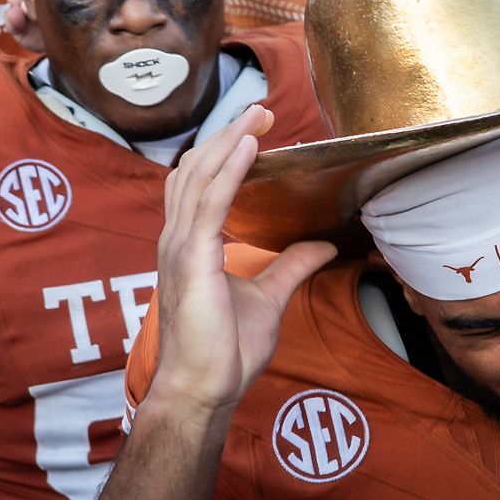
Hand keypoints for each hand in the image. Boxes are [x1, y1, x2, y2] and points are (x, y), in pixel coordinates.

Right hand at [151, 105, 336, 413]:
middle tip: (261, 111)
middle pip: (199, 169)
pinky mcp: (192, 259)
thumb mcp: (269, 298)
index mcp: (191, 245)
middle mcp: (178, 239)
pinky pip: (210, 203)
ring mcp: (180, 247)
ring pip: (201, 176)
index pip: (202, 184)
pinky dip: (229, 170)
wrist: (204, 389)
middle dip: (228, 136)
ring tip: (258, 115)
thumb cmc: (224, 351)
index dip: (224, 152)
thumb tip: (322, 245)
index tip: (256, 130)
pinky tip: (248, 146)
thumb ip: (291, 266)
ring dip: (230, 140)